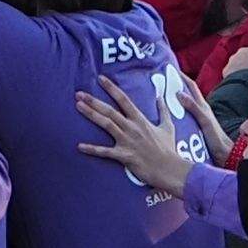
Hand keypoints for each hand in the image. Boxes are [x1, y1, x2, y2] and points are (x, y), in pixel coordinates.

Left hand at [76, 81, 194, 204]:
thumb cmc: (168, 149)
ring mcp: (127, 141)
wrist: (170, 169)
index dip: (111, 88)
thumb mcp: (168, 126)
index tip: (100, 78)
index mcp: (140, 119)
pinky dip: (92, 149)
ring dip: (91, 115)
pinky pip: (105, 152)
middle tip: (79, 93)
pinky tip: (79, 146)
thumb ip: (163, 110)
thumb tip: (160, 96)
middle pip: (110, 110)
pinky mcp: (124, 156)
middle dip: (93, 101)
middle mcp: (131, 127)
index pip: (124, 99)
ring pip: (106, 124)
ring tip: (78, 106)